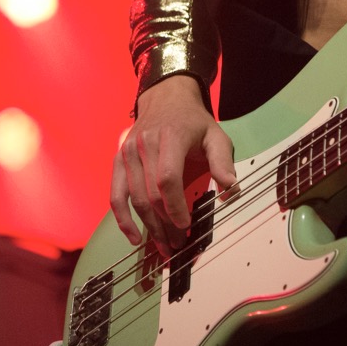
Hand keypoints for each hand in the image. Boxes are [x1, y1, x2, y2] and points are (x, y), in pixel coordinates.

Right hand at [110, 74, 236, 258]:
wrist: (166, 98)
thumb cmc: (193, 122)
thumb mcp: (216, 135)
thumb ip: (223, 162)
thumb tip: (230, 191)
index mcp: (171, 137)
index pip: (167, 178)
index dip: (175, 206)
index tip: (187, 225)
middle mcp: (145, 144)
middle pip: (150, 194)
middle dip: (165, 224)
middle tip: (179, 244)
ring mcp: (128, 153)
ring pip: (134, 199)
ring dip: (149, 228)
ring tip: (164, 247)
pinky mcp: (118, 160)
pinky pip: (116, 195)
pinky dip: (123, 219)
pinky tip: (134, 238)